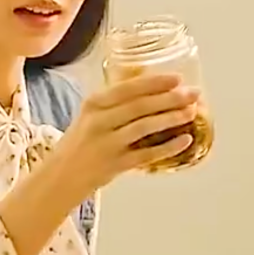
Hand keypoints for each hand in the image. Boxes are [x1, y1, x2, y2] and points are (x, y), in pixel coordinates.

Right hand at [0, 73, 198, 254]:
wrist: (59, 177)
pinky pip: (146, 154)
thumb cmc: (79, 143)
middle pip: (140, 106)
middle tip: (194, 94)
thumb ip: (116, 102)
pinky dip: (168, 147)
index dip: (155, 82)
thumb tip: (150, 84)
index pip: (128, 88)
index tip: (177, 77)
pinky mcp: (114, 165)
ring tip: (191, 113)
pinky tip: (184, 141)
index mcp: (93, 104)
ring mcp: (107, 144)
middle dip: (170, 98)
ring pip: (145, 127)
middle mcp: (99, 121)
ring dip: (171, 118)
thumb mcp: (91, 115)